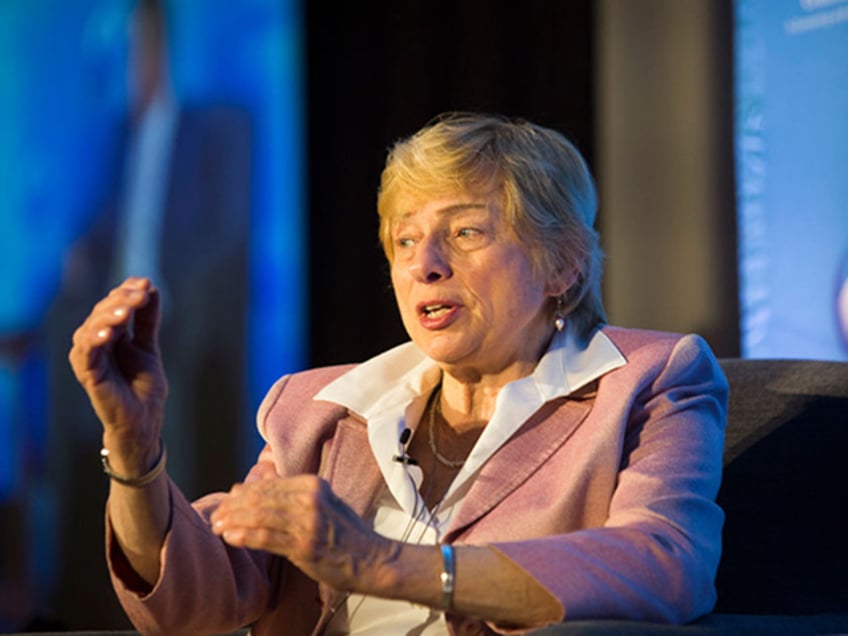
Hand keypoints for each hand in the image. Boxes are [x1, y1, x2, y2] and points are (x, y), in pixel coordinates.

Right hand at [68, 277, 167, 462]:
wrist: (144, 420)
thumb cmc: (144, 386)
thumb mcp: (148, 346)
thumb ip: (147, 319)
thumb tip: (151, 287)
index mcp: (109, 334)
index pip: (113, 304)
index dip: (127, 291)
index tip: (146, 283)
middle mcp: (95, 343)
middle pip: (101, 312)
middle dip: (122, 300)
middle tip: (141, 294)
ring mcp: (89, 358)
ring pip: (90, 328)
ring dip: (108, 316)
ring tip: (127, 309)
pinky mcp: (88, 374)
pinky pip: (85, 353)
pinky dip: (95, 339)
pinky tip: (110, 333)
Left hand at [210, 474, 399, 592]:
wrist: (372, 559)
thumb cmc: (347, 534)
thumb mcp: (325, 503)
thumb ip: (295, 495)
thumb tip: (256, 486)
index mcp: (313, 484)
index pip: (269, 485)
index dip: (244, 493)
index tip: (228, 500)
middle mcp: (310, 499)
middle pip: (261, 498)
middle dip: (234, 507)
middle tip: (216, 515)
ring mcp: (307, 522)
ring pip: (260, 516)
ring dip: (234, 521)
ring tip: (218, 526)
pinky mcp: (304, 545)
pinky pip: (266, 538)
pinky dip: (245, 536)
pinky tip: (231, 537)